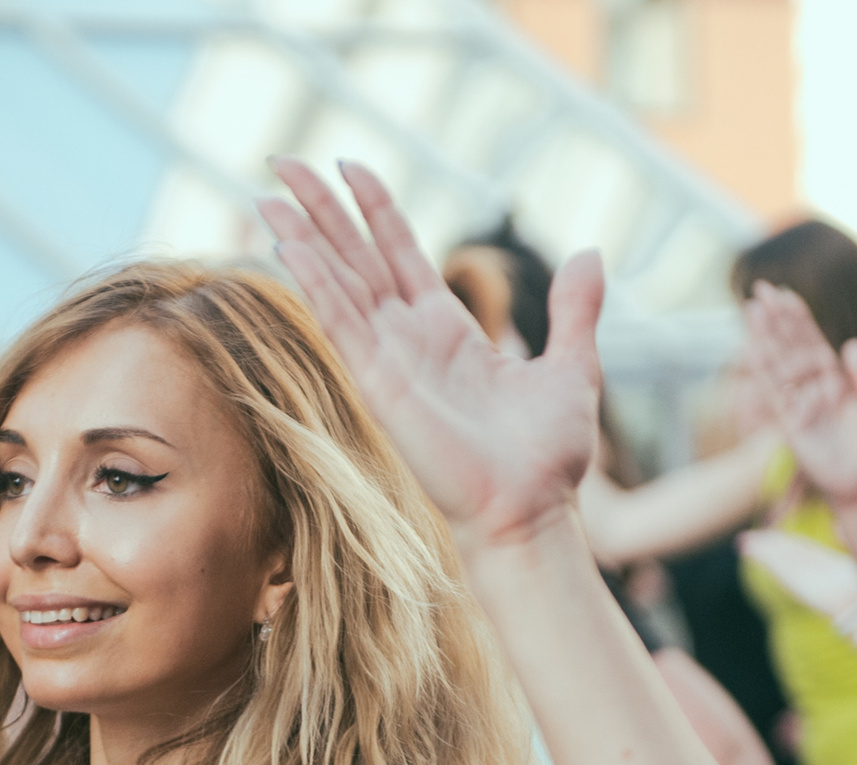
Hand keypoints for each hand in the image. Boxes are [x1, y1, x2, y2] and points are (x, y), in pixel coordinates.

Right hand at [259, 160, 602, 545]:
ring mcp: (391, 361)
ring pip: (337, 282)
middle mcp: (410, 341)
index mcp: (448, 331)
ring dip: (303, 236)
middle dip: (321, 209)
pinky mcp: (381, 385)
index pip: (399, 254)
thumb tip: (589, 255)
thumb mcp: (572, 367)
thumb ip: (574, 310)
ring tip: (267, 193)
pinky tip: (291, 245)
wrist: (533, 512)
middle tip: (284, 161)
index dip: (375, 210)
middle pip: (355, 258)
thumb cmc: (547, 458)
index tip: (349, 167)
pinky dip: (316, 282)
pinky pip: (341, 321)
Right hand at [742, 283, 856, 508]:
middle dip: (777, 319)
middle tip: (760, 289)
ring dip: (765, 336)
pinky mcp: (792, 427)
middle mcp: (814, 391)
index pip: (814, 343)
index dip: (800, 319)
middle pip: (792, 347)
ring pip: (780, 364)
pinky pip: (776, 394)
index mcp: (836, 382)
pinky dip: (765, 371)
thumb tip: (850, 344)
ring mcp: (801, 407)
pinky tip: (753, 348)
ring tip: (752, 308)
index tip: (786, 294)